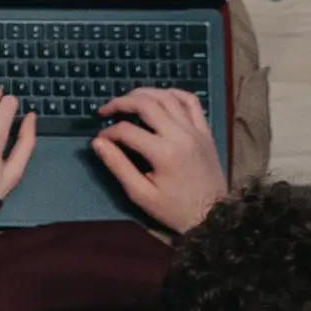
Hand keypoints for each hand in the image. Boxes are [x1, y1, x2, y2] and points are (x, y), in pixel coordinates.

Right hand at [93, 88, 225, 233]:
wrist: (213, 216)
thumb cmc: (174, 209)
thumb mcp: (141, 194)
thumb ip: (118, 166)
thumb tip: (98, 142)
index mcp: (163, 152)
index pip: (126, 130)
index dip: (108, 133)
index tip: (100, 141)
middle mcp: (180, 135)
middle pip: (146, 104)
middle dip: (120, 103)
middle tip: (105, 110)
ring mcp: (195, 130)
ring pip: (167, 97)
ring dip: (143, 94)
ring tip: (127, 101)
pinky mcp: (205, 131)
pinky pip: (191, 102)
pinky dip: (173, 93)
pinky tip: (160, 97)